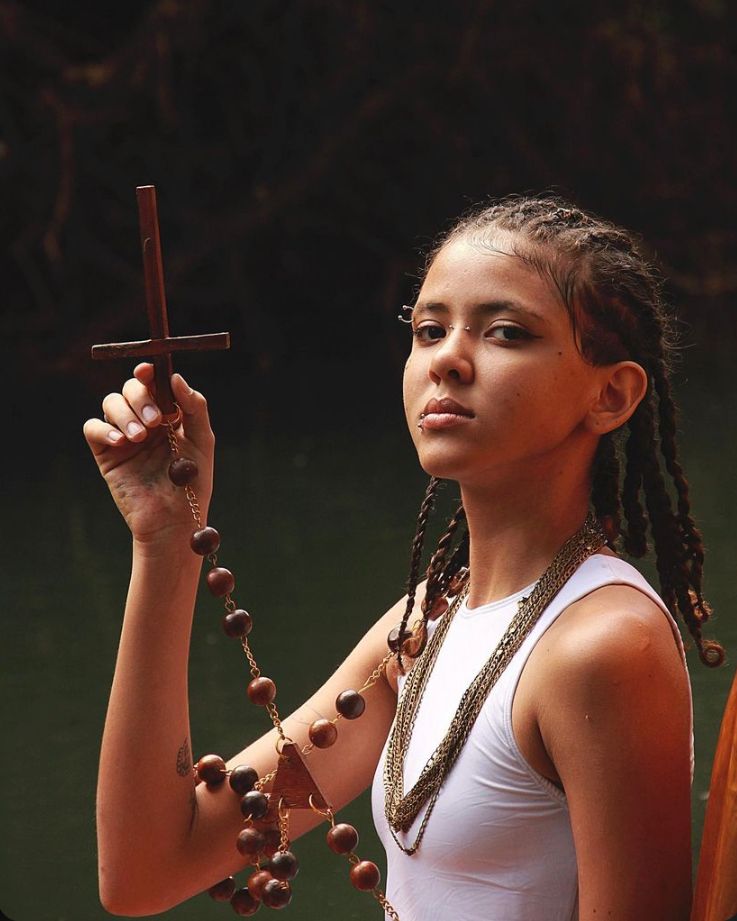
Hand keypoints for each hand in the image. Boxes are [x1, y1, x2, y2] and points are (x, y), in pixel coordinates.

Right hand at [83, 364, 214, 544]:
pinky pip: (93, 428)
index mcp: (168, 414)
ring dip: (124, 414)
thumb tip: (175, 378)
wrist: (174, 519)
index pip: (153, 383)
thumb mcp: (202, 440)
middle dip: (140, 398)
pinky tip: (122, 442)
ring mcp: (124, 436)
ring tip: (140, 437)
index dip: (148, 372)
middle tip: (156, 421)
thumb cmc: (192, 483)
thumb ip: (194, 406)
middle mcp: (145, 421)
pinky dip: (104, 429)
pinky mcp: (107, 454)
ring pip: (110, 403)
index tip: (149, 372)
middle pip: (130, 389)